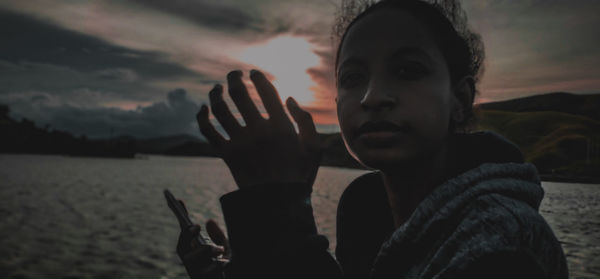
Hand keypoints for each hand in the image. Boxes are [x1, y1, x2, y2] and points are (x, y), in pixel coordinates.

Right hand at [176, 200, 229, 278]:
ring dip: (203, 254)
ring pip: (191, 262)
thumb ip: (218, 236)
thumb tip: (209, 221)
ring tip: (219, 250)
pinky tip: (222, 264)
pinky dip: (213, 269)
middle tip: (196, 226)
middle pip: (181, 248)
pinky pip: (205, 275)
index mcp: (194, 253)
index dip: (180, 217)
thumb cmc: (228, 268)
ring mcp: (195, 273)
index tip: (178, 200)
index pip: (184, 233)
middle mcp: (191, 263)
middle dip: (186, 236)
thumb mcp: (226, 250)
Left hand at [196, 70, 320, 188]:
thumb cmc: (299, 176)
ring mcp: (240, 143)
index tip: (253, 73)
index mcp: (281, 127)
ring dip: (215, 94)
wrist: (278, 205)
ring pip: (220, 109)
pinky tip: (202, 110)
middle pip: (239, 94)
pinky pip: (208, 131)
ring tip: (216, 88)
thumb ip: (305, 121)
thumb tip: (289, 99)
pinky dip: (201, 118)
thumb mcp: (314, 148)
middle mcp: (258, 131)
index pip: (266, 91)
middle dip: (234, 78)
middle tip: (233, 74)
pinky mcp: (226, 155)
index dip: (258, 77)